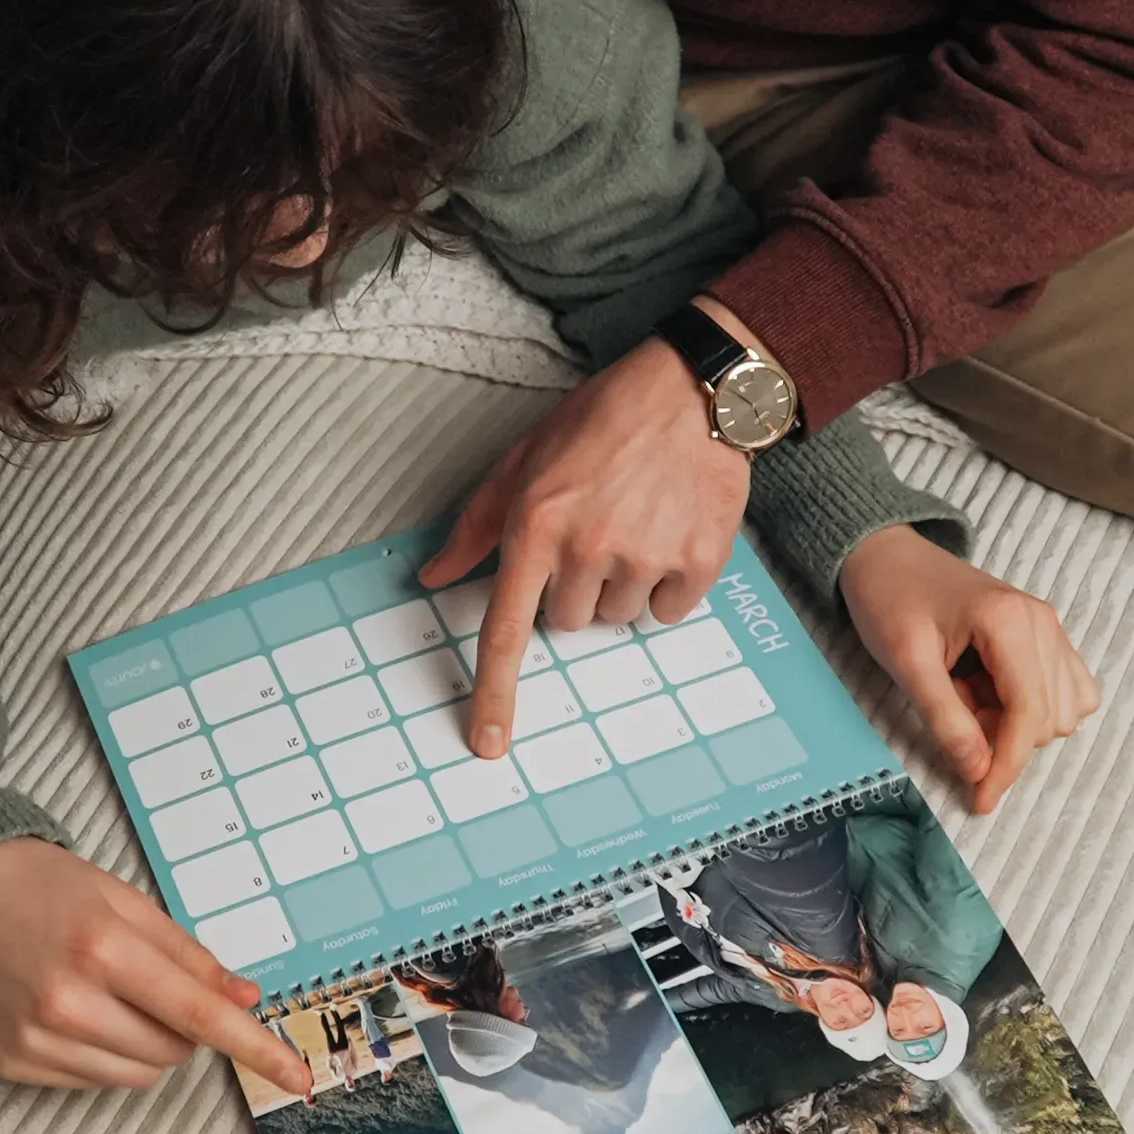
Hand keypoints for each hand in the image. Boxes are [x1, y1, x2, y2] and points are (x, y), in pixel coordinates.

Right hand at [0, 837, 310, 1093]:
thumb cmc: (42, 886)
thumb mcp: (125, 901)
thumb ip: (189, 955)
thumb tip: (245, 1000)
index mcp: (102, 949)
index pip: (199, 1014)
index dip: (255, 1047)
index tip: (298, 1075)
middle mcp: (67, 1002)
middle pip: (175, 1050)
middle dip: (185, 1026)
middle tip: (150, 982)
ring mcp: (36, 1039)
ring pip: (139, 1074)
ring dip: (149, 1045)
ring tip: (111, 994)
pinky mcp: (13, 1064)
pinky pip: (95, 1081)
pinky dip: (105, 1054)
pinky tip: (76, 1011)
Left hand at [420, 336, 748, 756]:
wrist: (693, 390)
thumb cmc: (602, 418)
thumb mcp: (525, 458)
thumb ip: (478, 524)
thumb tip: (435, 577)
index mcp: (535, 524)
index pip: (506, 629)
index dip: (494, 693)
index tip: (488, 743)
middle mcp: (587, 548)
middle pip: (569, 622)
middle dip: (575, 588)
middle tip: (595, 530)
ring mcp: (645, 557)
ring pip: (619, 617)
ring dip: (623, 584)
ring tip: (637, 520)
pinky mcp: (698, 561)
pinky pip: (670, 611)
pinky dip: (670, 584)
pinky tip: (671, 531)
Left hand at [839, 525, 1100, 812]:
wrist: (887, 555)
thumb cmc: (891, 600)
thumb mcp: (906, 662)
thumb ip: (944, 718)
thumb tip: (977, 770)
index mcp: (1010, 622)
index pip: (1029, 715)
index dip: (1006, 765)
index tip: (980, 799)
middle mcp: (1042, 622)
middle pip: (1050, 719)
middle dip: (1003, 737)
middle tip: (949, 708)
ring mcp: (1049, 628)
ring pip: (1062, 711)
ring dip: (1016, 723)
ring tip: (965, 694)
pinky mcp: (1046, 637)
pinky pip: (1066, 692)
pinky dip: (1032, 709)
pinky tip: (989, 694)